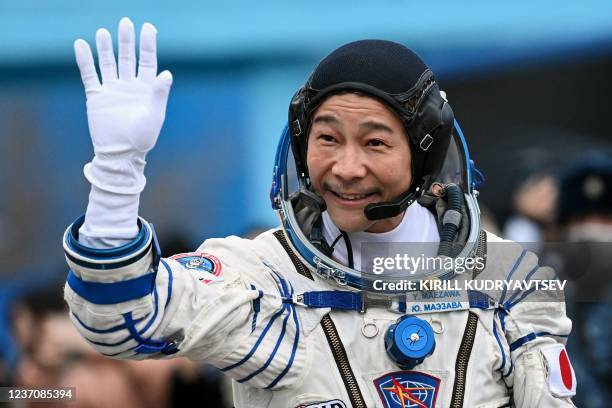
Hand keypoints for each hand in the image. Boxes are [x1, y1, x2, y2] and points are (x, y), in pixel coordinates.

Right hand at [74, 17, 172, 193]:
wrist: (121, 154)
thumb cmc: (142, 139)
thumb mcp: (154, 116)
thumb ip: (159, 94)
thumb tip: (167, 73)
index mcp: (146, 89)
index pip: (147, 61)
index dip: (148, 44)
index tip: (148, 27)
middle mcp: (129, 86)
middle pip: (127, 57)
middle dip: (127, 41)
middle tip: (126, 22)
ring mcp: (112, 90)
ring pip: (108, 63)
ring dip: (106, 47)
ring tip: (104, 31)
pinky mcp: (96, 97)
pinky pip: (89, 74)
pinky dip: (85, 60)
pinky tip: (81, 44)